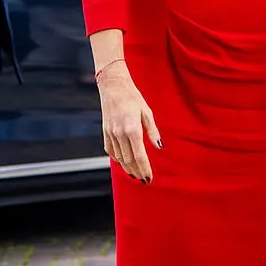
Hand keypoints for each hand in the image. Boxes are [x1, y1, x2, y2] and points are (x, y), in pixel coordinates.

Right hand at [96, 62, 161, 180]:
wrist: (113, 86)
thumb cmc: (132, 97)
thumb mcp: (147, 112)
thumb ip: (152, 131)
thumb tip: (159, 147)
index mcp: (132, 129)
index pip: (139, 155)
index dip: (145, 169)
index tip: (149, 178)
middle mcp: (120, 133)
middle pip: (129, 160)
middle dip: (137, 172)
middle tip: (144, 180)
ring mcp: (111, 133)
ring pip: (119, 157)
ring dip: (128, 168)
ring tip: (135, 175)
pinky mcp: (105, 131)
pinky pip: (110, 150)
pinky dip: (117, 159)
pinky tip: (123, 163)